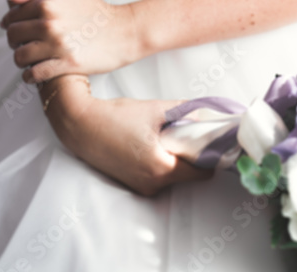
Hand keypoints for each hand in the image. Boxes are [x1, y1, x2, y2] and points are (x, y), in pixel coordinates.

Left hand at [0, 0, 137, 82]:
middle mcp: (49, 23)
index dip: (11, 24)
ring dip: (21, 59)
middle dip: (15, 41)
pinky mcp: (66, 64)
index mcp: (48, 3)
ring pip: (19, 57)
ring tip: (31, 58)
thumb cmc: (95, 10)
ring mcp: (57, 45)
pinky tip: (35, 72)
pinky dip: (29, 76)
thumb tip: (11, 0)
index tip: (19, 29)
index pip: (12, 17)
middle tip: (25, 43)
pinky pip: (33, 74)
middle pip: (12, 37)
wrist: (123, 31)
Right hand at [51, 90, 212, 196]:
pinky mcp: (133, 184)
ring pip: (174, 174)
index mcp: (162, 168)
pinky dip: (163, 161)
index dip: (211, 154)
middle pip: (189, 173)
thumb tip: (208, 111)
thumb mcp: (156, 109)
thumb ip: (186, 112)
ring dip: (176, 157)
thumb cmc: (117, 117)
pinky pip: (159, 175)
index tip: (214, 139)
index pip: (202, 171)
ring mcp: (142, 187)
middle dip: (193, 154)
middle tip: (190, 131)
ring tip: (167, 133)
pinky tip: (153, 141)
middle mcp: (153, 184)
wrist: (82, 126)